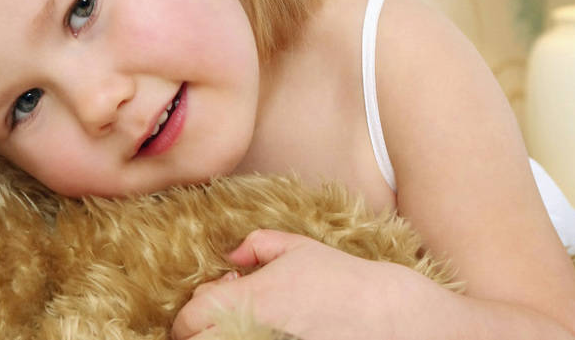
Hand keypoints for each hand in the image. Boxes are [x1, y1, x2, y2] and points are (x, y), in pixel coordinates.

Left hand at [171, 229, 412, 339]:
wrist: (387, 315)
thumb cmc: (343, 279)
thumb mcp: (298, 247)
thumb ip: (256, 244)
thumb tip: (231, 256)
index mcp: (252, 297)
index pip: (190, 317)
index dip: (187, 316)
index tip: (197, 315)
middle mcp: (254, 331)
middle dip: (198, 336)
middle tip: (212, 328)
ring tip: (239, 331)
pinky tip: (263, 337)